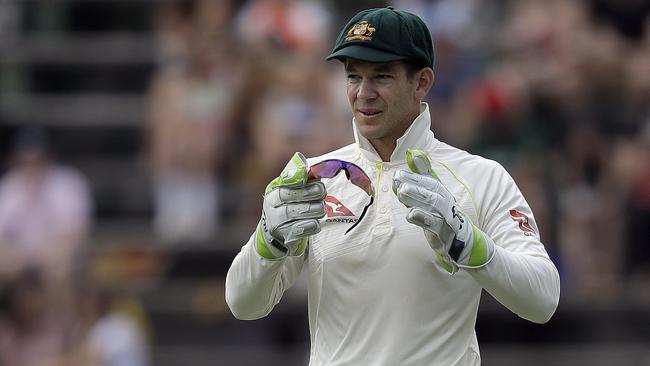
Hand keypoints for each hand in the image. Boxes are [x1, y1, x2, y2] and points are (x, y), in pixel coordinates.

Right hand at [256, 152, 326, 258]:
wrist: (278, 233)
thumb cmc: (290, 205)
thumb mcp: (293, 190)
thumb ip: (304, 177)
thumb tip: (318, 166)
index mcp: (273, 191)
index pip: (285, 183)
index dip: (297, 179)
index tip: (310, 180)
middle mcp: (272, 207)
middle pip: (290, 197)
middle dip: (310, 193)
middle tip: (321, 191)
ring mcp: (277, 223)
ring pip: (298, 213)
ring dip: (314, 209)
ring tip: (321, 208)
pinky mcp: (286, 236)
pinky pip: (302, 229)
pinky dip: (312, 225)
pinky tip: (316, 222)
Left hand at [392, 149, 493, 272]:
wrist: (462, 240)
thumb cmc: (442, 213)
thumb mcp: (433, 192)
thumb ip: (424, 173)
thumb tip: (414, 152)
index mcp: (442, 192)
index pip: (427, 182)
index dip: (413, 177)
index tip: (398, 173)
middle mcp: (445, 203)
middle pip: (429, 192)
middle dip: (414, 184)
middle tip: (397, 178)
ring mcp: (445, 217)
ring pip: (431, 206)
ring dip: (416, 198)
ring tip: (402, 192)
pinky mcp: (443, 232)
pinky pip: (433, 225)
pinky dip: (422, 219)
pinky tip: (410, 214)